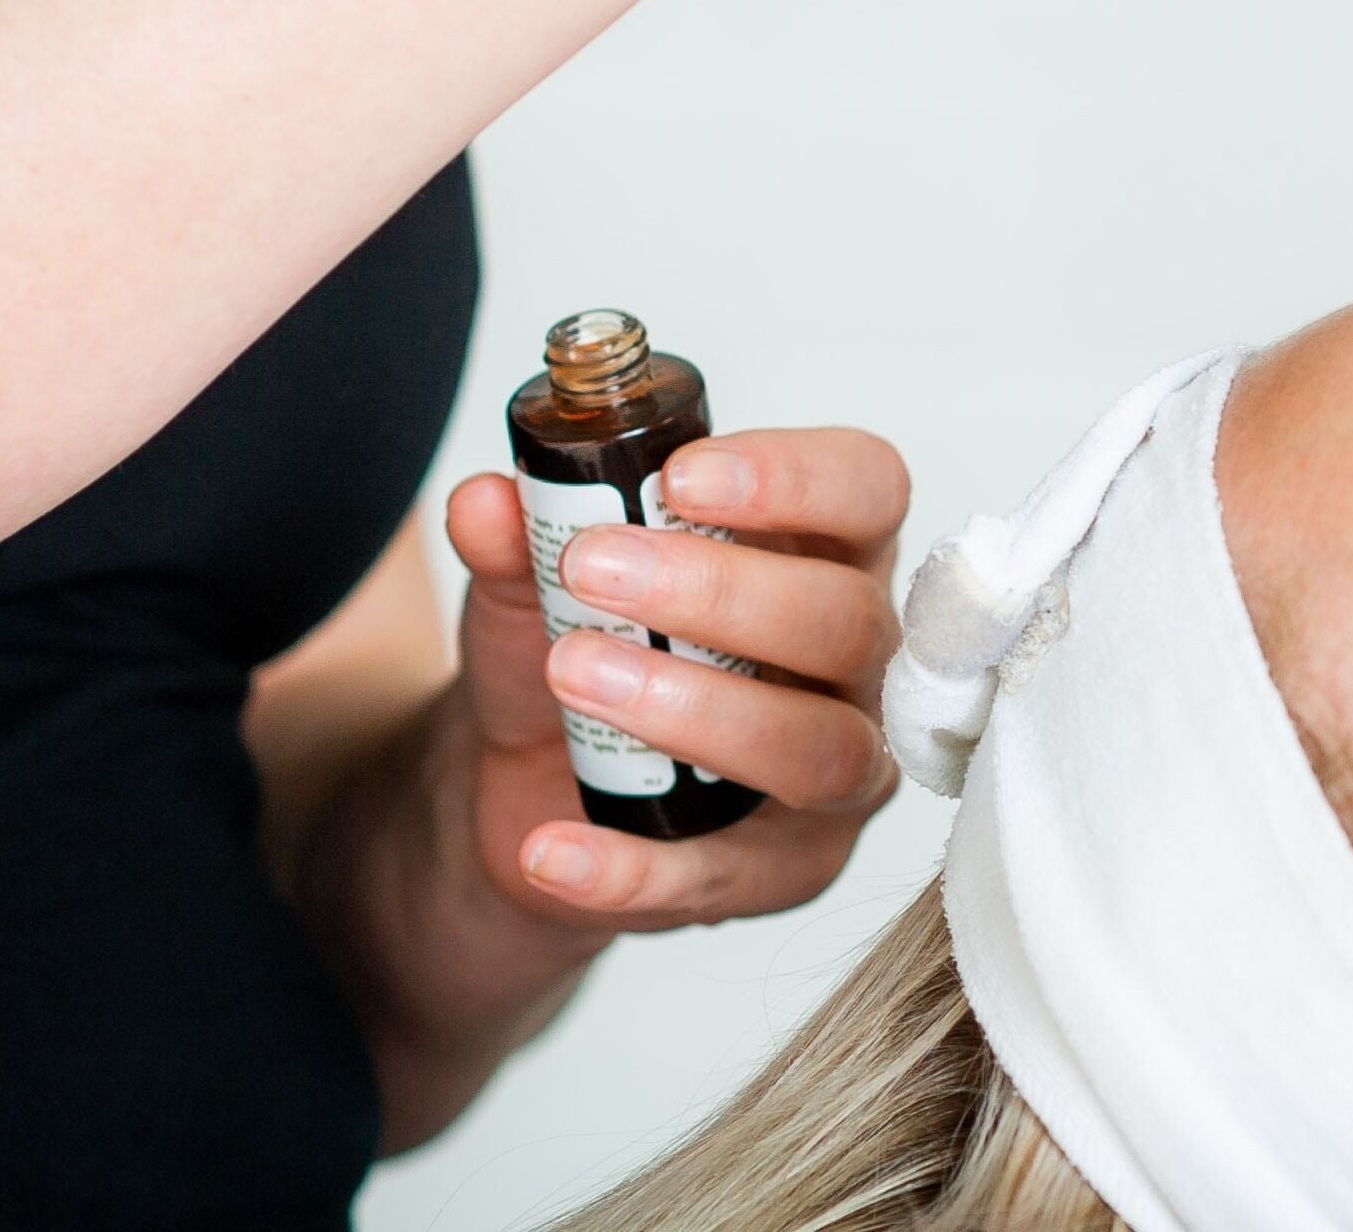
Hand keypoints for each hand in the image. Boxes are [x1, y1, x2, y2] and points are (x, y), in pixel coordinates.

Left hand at [439, 428, 906, 930]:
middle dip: (722, 593)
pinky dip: (633, 867)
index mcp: (826, 552)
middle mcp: (860, 661)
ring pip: (818, 748)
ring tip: (573, 673)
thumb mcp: (535, 582)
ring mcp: (841, 770)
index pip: (867, 489)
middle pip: (846, 619)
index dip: (797, 478)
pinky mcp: (788, 867)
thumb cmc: (582, 646)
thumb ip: (519, 537)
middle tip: (592, 570)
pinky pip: (727, 875)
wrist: (527, 782)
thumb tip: (485, 505)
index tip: (682, 476)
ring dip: (696, 711)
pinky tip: (549, 844)